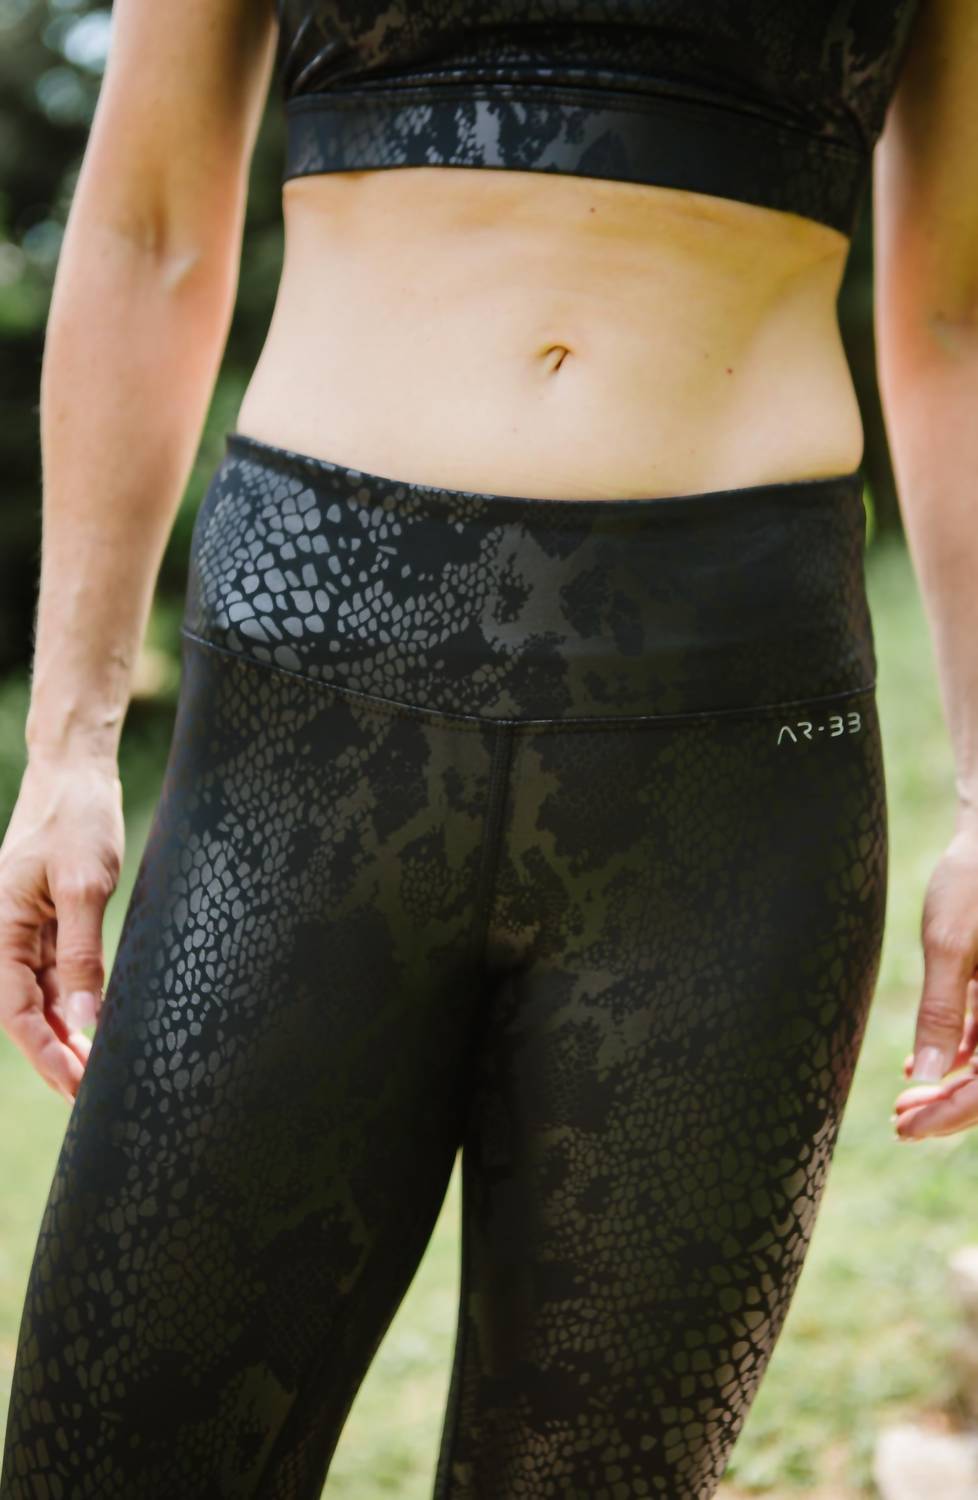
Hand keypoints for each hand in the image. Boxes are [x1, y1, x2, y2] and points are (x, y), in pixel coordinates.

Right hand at [0, 752, 123, 1102]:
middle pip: (24, 1011)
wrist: (75, 773)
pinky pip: (57, 974)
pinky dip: (76, 1004)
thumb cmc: (76, 818)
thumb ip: (82, 954)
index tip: (74, 1083)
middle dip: (54, 1054)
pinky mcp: (48, 922)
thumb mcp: (84, 885)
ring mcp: (25, 930)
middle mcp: (3, 934)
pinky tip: (95, 1029)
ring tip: (96, 1072)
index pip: (15, 1009)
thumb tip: (83, 1020)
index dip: (43, 1052)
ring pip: (42, 997)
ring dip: (66, 1034)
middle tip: (90, 1093)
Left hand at [893, 813, 977, 1139]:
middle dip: (951, 1108)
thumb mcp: (950, 944)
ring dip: (955, 1085)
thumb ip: (941, 1012)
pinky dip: (965, 1054)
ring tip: (906, 1103)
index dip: (951, 1115)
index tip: (908, 1130)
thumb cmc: (976, 880)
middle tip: (901, 1124)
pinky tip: (926, 1067)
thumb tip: (925, 1076)